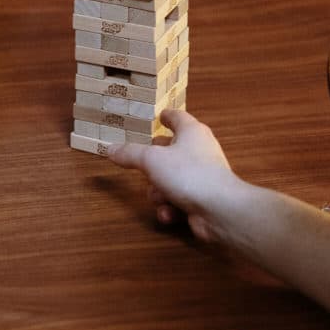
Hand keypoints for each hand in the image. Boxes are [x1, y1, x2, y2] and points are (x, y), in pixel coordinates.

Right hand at [108, 109, 238, 241]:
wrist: (219, 209)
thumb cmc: (187, 173)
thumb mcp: (151, 160)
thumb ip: (130, 154)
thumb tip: (110, 149)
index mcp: (191, 132)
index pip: (178, 117)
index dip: (167, 116)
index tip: (159, 115)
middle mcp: (199, 151)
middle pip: (170, 152)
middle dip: (153, 166)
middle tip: (143, 168)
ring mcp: (203, 176)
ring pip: (170, 180)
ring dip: (159, 192)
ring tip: (160, 198)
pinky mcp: (203, 199)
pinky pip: (178, 200)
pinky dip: (171, 207)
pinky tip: (169, 213)